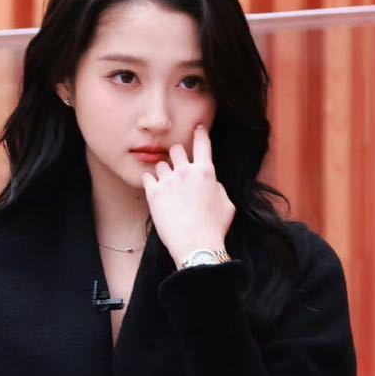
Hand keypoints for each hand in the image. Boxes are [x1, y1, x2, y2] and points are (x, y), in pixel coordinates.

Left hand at [140, 122, 235, 264]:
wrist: (196, 247)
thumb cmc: (214, 229)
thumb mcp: (227, 205)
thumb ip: (218, 188)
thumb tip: (211, 183)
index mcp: (206, 171)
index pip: (202, 142)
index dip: (200, 132)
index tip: (197, 128)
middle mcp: (186, 172)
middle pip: (177, 149)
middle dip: (177, 156)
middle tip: (178, 169)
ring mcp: (168, 182)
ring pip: (161, 164)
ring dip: (164, 173)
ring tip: (167, 188)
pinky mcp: (154, 194)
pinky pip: (147, 178)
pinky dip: (150, 182)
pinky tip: (155, 191)